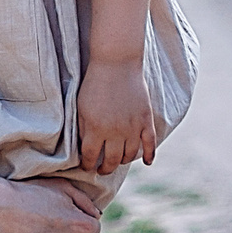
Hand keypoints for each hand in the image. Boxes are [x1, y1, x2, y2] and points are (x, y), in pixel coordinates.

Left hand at [75, 56, 158, 175]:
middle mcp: (114, 132)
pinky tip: (147, 162)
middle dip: (104, 169)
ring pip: (129, 155)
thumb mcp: (81, 107)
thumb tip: (84, 148)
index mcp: (95, 128)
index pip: (89, 157)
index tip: (86, 166)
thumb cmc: (94, 83)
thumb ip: (82, 129)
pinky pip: (150, 144)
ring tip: (116, 161)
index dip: (87, 165)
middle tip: (101, 169)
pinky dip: (149, 155)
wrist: (116, 63)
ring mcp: (132, 127)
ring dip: (122, 161)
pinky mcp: (145, 120)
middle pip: (110, 161)